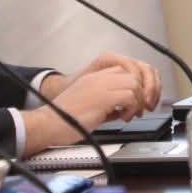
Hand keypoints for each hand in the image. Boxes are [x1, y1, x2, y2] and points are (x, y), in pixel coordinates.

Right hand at [25, 61, 159, 153]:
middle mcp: (98, 78)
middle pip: (134, 74)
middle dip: (142, 92)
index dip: (137, 84)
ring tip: (129, 114)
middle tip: (139, 108)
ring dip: (137, 101)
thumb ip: (107, 101)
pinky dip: (131, 108)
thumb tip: (125, 109)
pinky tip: (122, 117)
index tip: (138, 99)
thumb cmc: (65, 118)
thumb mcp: (89, 103)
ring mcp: (100, 86)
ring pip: (134, 84)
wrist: (49, 123)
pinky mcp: (102, 97)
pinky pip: (130, 96)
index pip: (125, 69)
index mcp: (94, 77)